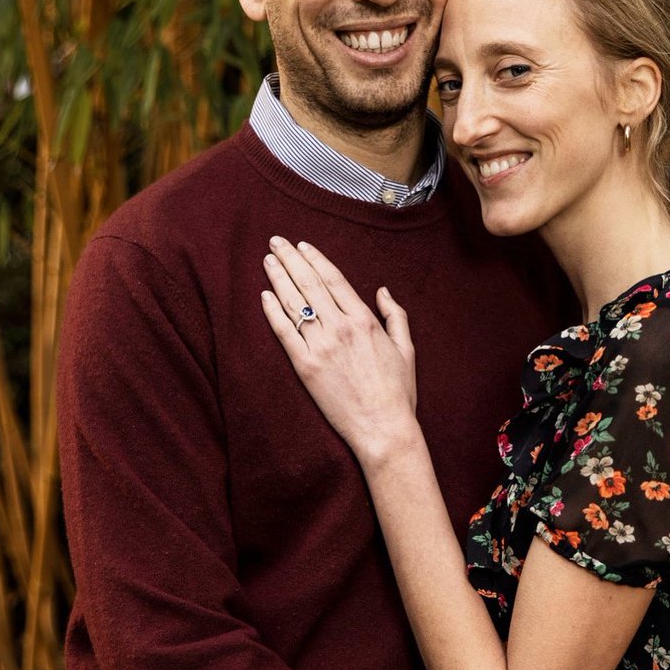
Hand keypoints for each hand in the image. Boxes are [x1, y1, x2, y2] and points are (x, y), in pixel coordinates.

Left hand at [261, 237, 418, 460]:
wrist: (383, 428)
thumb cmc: (398, 391)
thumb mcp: (406, 349)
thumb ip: (395, 315)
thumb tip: (382, 291)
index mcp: (365, 320)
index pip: (333, 279)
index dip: (315, 259)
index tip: (302, 246)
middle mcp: (341, 327)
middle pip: (309, 284)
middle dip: (291, 259)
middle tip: (276, 241)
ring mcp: (321, 347)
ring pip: (294, 303)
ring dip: (278, 278)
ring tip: (267, 261)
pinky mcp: (305, 367)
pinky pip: (284, 332)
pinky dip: (273, 312)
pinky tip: (264, 296)